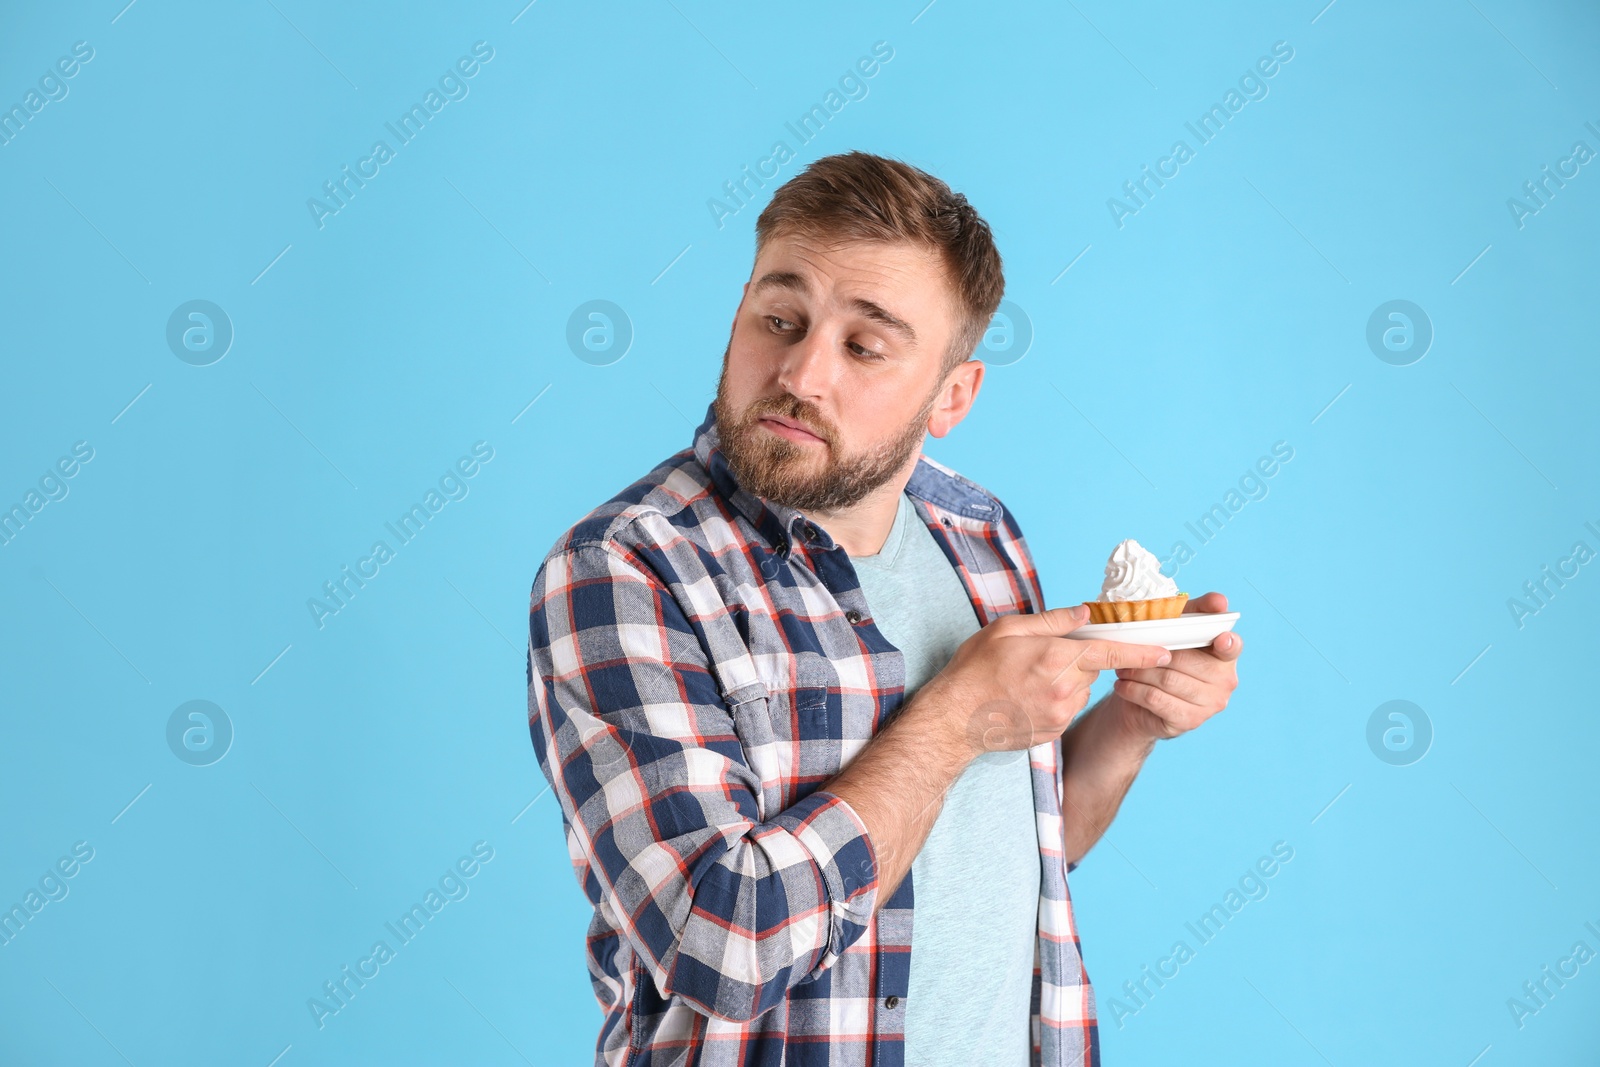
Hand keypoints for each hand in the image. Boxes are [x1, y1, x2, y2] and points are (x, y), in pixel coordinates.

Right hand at [927, 603, 1174, 759]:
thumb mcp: (1006, 630)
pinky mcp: (1054, 731)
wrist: (955, 718)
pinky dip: (1057, 699)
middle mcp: (1063, 689)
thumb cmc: (975, 669)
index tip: (1165, 651)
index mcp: (1055, 658)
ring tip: (1030, 679)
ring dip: (1067, 681)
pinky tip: (1029, 697)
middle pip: (1092, 669)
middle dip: (1078, 659)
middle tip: (1044, 656)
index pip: (1109, 653)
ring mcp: (1060, 713)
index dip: (1140, 652)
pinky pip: (1068, 708)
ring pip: (1081, 689)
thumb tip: (1084, 614)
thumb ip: (1051, 621)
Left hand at [1108, 591, 1241, 740]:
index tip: (1221, 639)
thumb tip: (1220, 601)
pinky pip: (1157, 700)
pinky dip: (1134, 690)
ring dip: (1138, 672)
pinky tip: (1122, 685)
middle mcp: (1226, 681)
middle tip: (1128, 651)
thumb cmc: (1164, 656)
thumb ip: (1197, 610)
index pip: (1233, 646)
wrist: (1144, 701)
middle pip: (1186, 662)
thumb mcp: (1177, 627)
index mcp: (1226, 655)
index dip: (1227, 643)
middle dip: (1152, 654)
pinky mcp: (1191, 720)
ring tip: (1122, 667)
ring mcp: (1211, 704)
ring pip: (1168, 681)